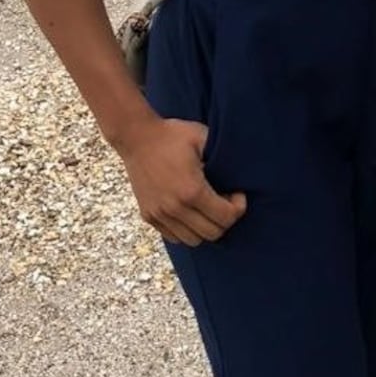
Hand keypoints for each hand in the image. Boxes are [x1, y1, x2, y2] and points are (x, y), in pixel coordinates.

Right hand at [115, 115, 245, 245]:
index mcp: (192, 191)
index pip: (226, 218)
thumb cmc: (172, 135)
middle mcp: (175, 208)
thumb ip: (223, 157)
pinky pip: (174, 237)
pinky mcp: (149, 216)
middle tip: (225, 201)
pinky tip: (190, 212)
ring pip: (193, 241)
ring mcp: (160, 214)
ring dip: (206, 228)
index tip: (236, 193)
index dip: (238, 208)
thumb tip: (240, 173)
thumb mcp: (203, 138)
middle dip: (225, 219)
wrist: (136, 137)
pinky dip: (187, 231)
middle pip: (213, 234)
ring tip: (207, 208)